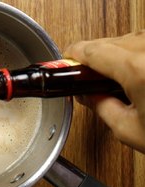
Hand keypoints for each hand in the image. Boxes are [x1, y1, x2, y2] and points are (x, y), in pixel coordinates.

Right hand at [64, 31, 144, 153]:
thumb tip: (87, 95)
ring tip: (120, 82)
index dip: (72, 55)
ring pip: (128, 39)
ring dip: (117, 56)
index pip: (91, 50)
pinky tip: (140, 76)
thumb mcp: (130, 130)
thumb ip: (100, 108)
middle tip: (91, 80)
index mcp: (137, 68)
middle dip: (94, 59)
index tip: (66, 61)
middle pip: (108, 42)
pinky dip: (136, 55)